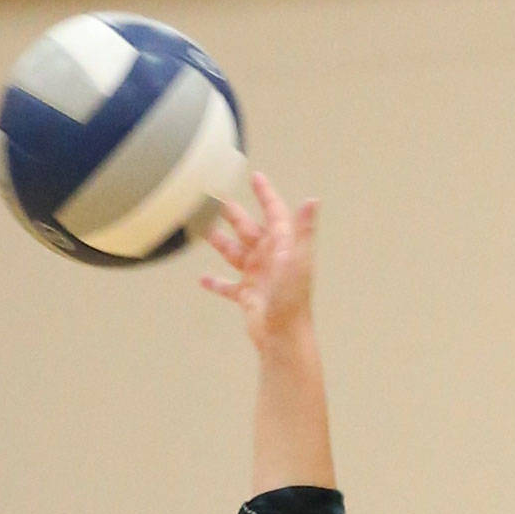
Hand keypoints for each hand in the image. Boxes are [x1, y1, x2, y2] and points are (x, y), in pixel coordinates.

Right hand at [200, 170, 319, 350]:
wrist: (283, 337)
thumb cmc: (292, 299)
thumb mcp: (296, 260)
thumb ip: (301, 230)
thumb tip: (312, 200)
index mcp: (282, 246)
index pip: (274, 213)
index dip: (265, 194)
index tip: (255, 177)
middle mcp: (270, 258)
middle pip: (248, 228)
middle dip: (232, 213)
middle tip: (213, 197)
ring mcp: (258, 276)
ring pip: (234, 253)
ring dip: (220, 241)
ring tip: (202, 229)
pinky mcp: (248, 296)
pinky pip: (229, 286)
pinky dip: (216, 282)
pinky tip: (203, 279)